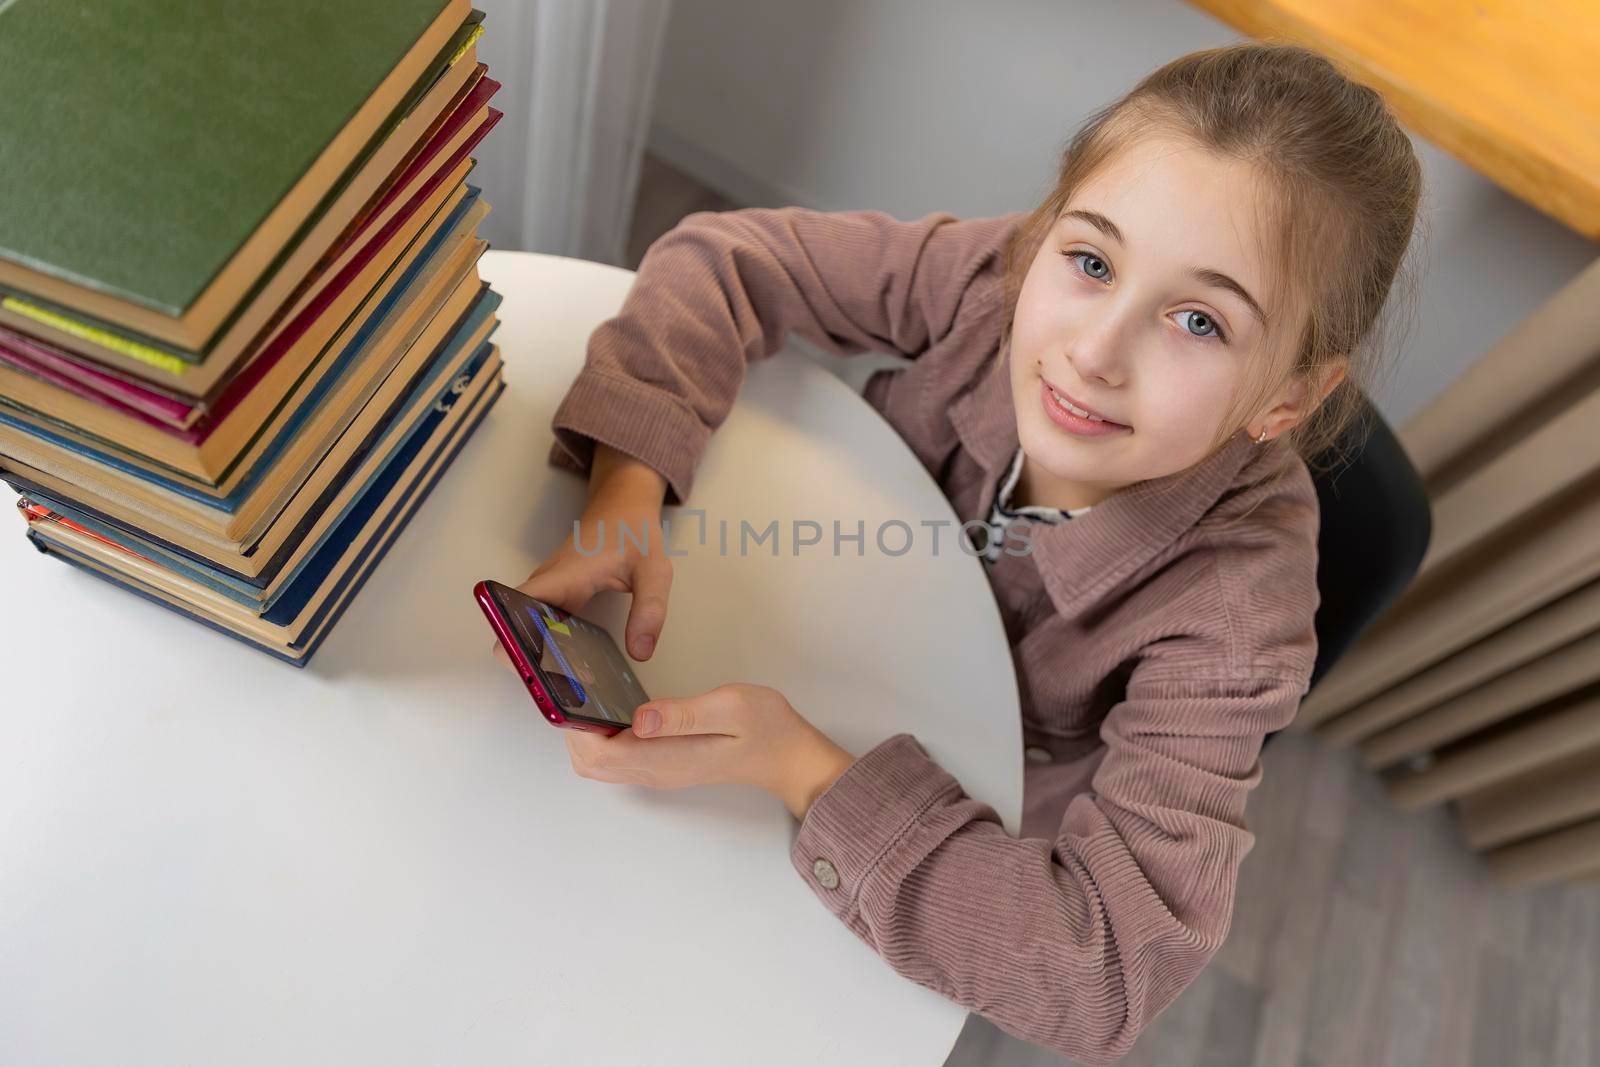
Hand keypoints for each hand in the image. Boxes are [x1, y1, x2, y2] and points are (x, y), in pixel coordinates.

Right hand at [493, 446, 671, 667]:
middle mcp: (547, 584)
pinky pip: (541, 624)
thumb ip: (650, 610)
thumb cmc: (634, 531)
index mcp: (563, 575)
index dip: (508, 634)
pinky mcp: (555, 596)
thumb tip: (640, 652)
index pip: (514, 604)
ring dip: (536, 654)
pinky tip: (571, 666)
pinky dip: (549, 645)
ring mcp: (548, 590)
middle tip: (555, 691)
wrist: (623, 506)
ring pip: (526, 626)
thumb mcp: (654, 570)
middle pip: (515, 625)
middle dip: (526, 658)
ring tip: (564, 688)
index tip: (520, 665)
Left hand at [563, 683, 856, 820]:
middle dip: (572, 728)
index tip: (572, 691)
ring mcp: (657, 771)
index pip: (598, 753)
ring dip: (583, 733)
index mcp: (665, 758)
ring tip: (587, 693)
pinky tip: (607, 707)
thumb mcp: (730, 707)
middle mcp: (655, 771)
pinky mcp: (662, 765)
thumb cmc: (765, 726)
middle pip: (588, 763)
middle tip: (575, 685)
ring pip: (598, 763)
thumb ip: (682, 713)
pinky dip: (599, 736)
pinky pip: (615, 757)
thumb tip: (638, 718)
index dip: (575, 725)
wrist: (789, 755)